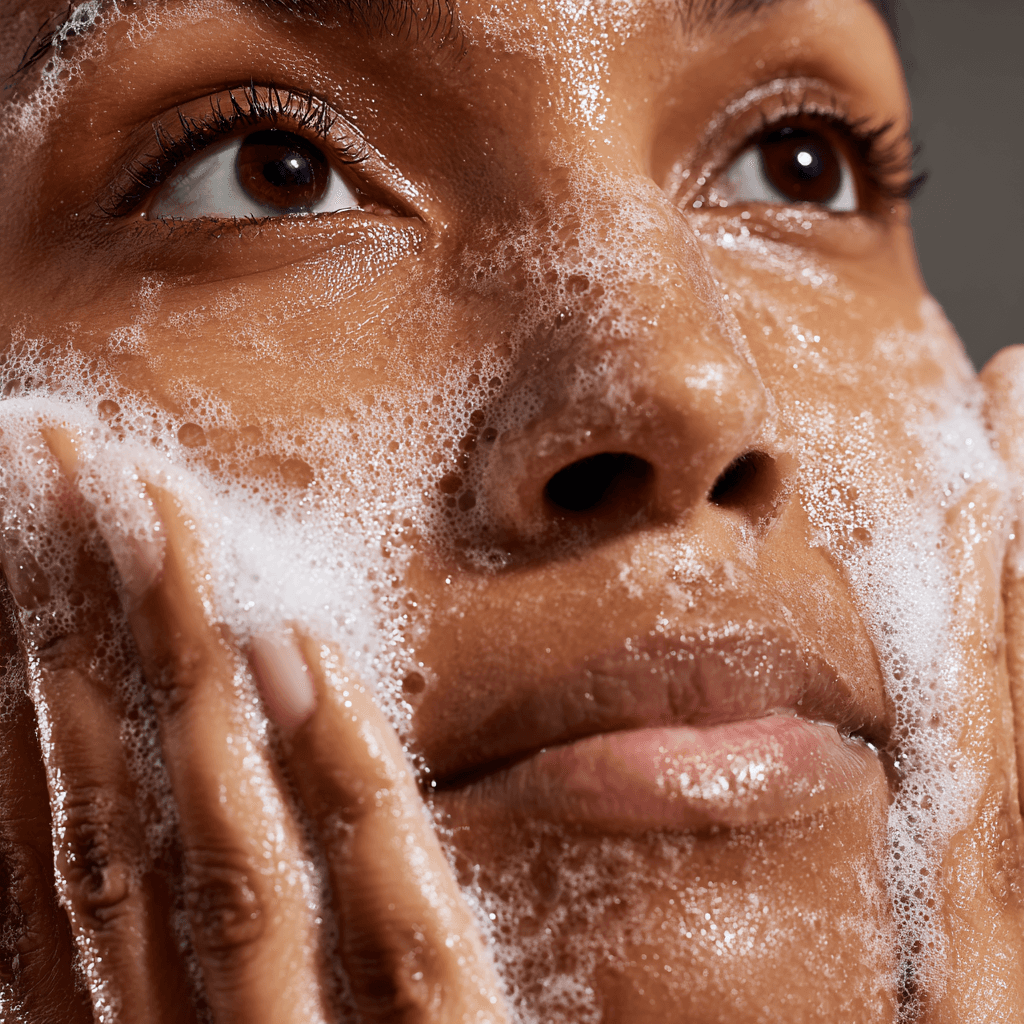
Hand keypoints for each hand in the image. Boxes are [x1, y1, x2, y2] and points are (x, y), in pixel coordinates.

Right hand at [0, 409, 508, 1022]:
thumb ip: (175, 954)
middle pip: (115, 821)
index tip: (19, 544)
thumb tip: (161, 746)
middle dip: (75, 632)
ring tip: (154, 503)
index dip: (19, 691)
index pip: (62, 849)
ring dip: (182, 668)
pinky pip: (399, 931)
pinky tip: (298, 647)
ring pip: (232, 849)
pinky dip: (340, 782)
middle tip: (60, 462)